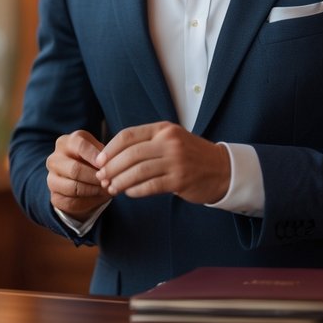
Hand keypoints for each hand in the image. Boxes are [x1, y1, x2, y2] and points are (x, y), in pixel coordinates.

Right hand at [46, 130, 110, 219]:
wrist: (81, 180)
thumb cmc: (92, 161)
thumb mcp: (99, 152)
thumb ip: (104, 156)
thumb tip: (108, 166)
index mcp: (66, 142)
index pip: (80, 146)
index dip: (96, 156)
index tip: (107, 164)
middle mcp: (54, 159)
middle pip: (75, 169)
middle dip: (95, 177)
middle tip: (109, 181)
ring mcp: (51, 179)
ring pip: (73, 188)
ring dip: (93, 190)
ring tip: (106, 189)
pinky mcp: (55, 197)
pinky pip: (72, 202)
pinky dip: (89, 201)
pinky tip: (98, 197)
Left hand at [94, 122, 229, 203]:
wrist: (223, 169)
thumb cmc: (190, 155)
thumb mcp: (170, 139)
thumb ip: (146, 143)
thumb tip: (112, 155)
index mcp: (163, 129)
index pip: (128, 136)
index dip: (110, 149)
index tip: (99, 161)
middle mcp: (169, 142)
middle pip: (130, 154)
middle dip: (111, 168)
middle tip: (101, 178)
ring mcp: (176, 161)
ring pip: (138, 171)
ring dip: (120, 181)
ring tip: (111, 188)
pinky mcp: (180, 180)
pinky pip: (150, 186)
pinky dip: (135, 190)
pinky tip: (129, 193)